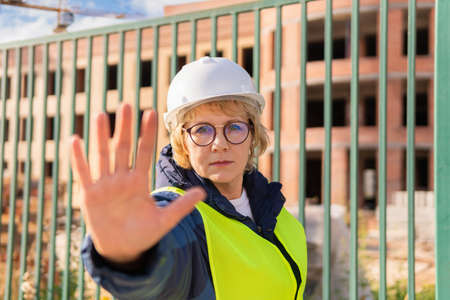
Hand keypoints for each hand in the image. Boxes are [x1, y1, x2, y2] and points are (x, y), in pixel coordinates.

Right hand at [71, 103, 205, 262]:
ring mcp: (105, 186)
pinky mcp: (90, 196)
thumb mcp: (165, 221)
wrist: (123, 250)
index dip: (147, 134)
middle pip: (123, 148)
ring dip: (100, 136)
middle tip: (126, 104)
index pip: (144, 152)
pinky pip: (83, 174)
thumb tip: (203, 193)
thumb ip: (181, 206)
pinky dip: (78, 159)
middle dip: (124, 128)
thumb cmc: (144, 234)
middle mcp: (121, 179)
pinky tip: (75, 140)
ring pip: (103, 156)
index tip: (151, 113)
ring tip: (100, 115)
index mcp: (139, 182)